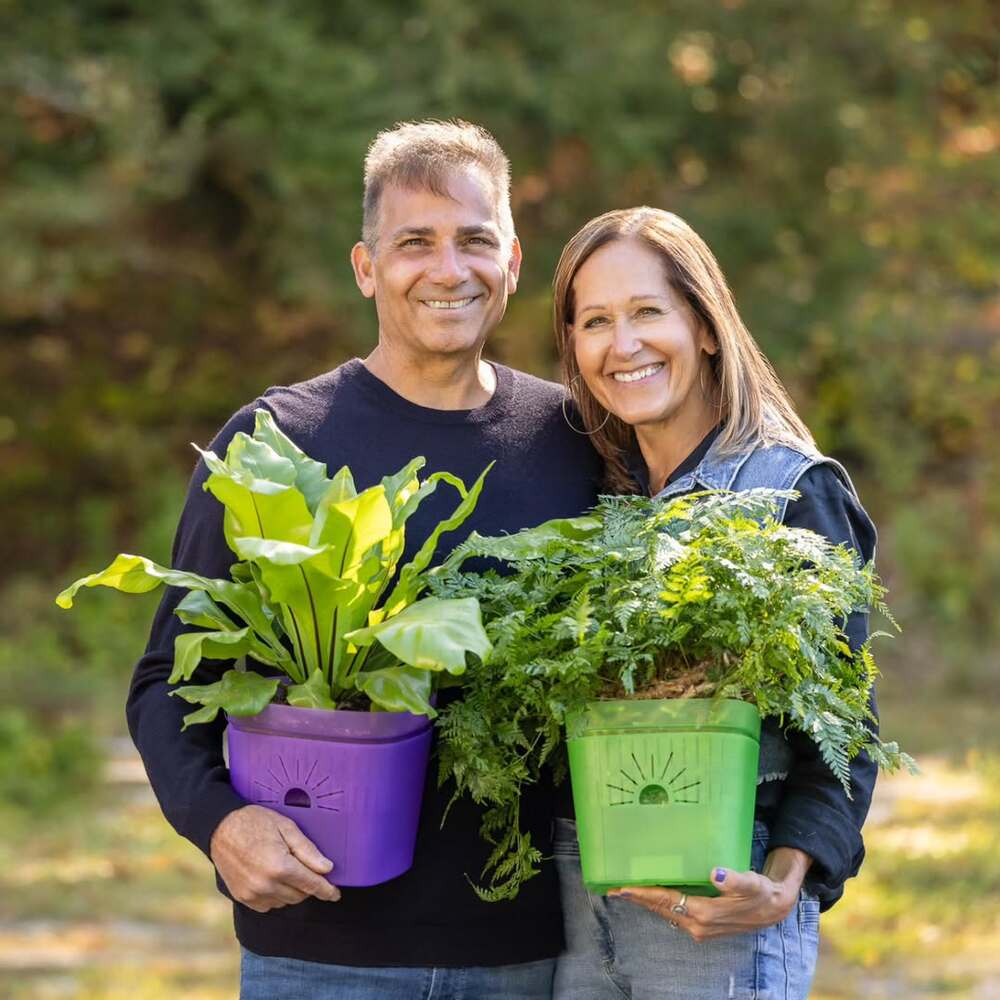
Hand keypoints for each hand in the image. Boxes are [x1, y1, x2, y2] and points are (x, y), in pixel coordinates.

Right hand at [210, 805, 340, 912]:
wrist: (220, 828)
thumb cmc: (256, 822)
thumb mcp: (286, 827)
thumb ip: (307, 850)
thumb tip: (327, 869)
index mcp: (279, 866)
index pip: (311, 885)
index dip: (326, 890)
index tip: (336, 894)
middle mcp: (265, 885)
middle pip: (300, 895)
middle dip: (308, 885)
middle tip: (306, 868)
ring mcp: (252, 894)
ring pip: (285, 901)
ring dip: (292, 890)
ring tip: (286, 868)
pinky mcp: (242, 898)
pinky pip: (269, 905)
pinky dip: (276, 895)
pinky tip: (273, 878)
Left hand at [607, 847, 811, 941]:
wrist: (774, 908)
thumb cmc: (761, 893)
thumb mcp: (751, 883)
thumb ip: (733, 879)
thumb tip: (714, 873)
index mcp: (705, 914)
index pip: (666, 902)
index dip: (644, 894)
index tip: (622, 888)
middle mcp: (697, 924)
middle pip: (660, 909)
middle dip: (637, 899)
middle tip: (612, 888)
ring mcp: (699, 926)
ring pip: (665, 912)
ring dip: (646, 902)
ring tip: (625, 891)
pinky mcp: (702, 923)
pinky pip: (673, 912)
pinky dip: (659, 903)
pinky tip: (651, 895)